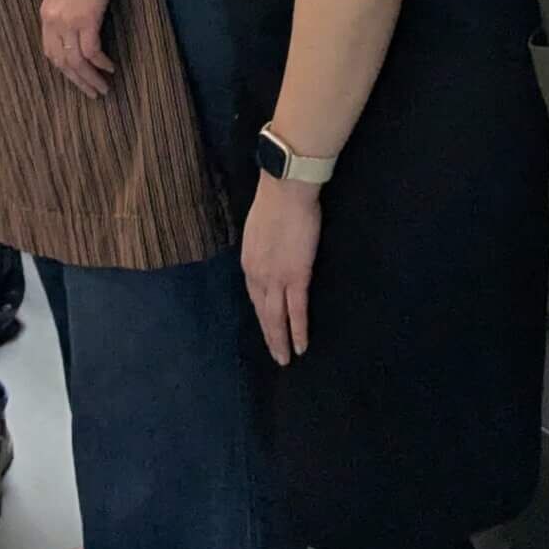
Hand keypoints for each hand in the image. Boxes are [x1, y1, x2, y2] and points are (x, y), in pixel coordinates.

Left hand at [39, 0, 116, 97]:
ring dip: (91, 78)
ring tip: (103, 88)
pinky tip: (110, 68)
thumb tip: (74, 25)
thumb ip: (63, 10)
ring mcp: (69, 22)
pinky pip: (92, 51)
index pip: (50, 52)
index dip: (64, 69)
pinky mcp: (87, 19)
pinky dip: (101, 63)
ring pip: (77, 61)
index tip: (76, 78)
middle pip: (62, 62)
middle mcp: (54, 22)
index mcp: (46, 15)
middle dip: (78, 81)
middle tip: (92, 93)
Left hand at [243, 173, 320, 365]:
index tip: (266, 327)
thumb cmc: (275, 202)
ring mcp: (276, 278)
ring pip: (276, 317)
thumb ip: (263, 247)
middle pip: (262, 312)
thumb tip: (269, 253)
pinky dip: (298, 330)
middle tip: (275, 355)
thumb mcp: (259, 229)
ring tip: (285, 357)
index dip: (261, 314)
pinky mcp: (297, 277)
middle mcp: (257, 275)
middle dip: (269, 335)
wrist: (285, 191)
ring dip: (280, 340)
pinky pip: (296, 310)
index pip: (254, 296)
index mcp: (248, 262)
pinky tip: (300, 345)